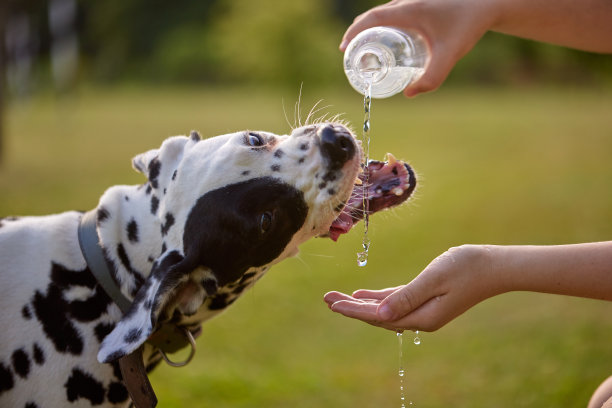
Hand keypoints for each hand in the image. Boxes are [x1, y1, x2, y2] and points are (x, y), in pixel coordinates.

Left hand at [324, 245, 499, 331]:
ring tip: (337, 298)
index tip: (332, 305)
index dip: (354, 310)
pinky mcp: (427, 300)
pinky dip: (378, 298)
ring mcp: (424, 310)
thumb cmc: (467, 267)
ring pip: (384, 309)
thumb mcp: (434, 278)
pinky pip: (396, 302)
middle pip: (377, 315)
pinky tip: (363, 294)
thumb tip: (380, 314)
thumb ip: (407, 296)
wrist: (495, 266)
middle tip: (326, 299)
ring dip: (361, 303)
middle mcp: (421, 318)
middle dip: (351, 307)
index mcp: (422, 316)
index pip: (379, 316)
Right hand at [340, 0, 494, 96]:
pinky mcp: (420, 2)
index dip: (353, 32)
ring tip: (366, 50)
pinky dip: (383, 24)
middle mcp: (407, 1)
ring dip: (370, 29)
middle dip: (358, 34)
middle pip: (373, 16)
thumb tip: (408, 94)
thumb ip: (432, 78)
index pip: (371, 18)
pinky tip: (387, 40)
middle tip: (352, 55)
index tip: (344, 48)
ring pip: (383, 13)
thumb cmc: (469, 24)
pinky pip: (393, 12)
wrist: (488, 1)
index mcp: (408, 10)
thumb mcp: (450, 54)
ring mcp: (413, 0)